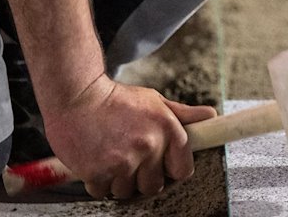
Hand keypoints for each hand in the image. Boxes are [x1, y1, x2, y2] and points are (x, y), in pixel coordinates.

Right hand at [40, 75, 216, 198]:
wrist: (77, 95)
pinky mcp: (98, 172)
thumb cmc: (115, 99)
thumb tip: (211, 115)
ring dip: (118, 180)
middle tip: (130, 159)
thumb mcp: (153, 101)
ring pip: (127, 191)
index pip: (183, 170)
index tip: (161, 166)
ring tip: (111, 156)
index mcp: (167, 129)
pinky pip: (103, 192)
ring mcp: (123, 161)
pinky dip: (98, 182)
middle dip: (142, 177)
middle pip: (154, 186)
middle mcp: (148, 146)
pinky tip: (96, 160)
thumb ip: (183, 115)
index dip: (171, 170)